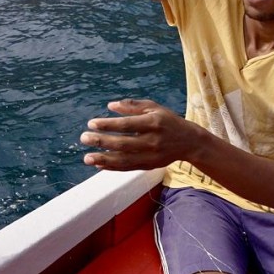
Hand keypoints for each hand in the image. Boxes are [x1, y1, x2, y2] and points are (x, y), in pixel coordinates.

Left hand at [80, 99, 201, 170]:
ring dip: (104, 159)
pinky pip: (128, 168)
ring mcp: (151, 155)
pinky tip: (99, 165)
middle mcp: (152, 140)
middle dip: (102, 142)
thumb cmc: (167, 121)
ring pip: (124, 160)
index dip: (109, 124)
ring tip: (87, 157)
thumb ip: (132, 106)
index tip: (92, 123)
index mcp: (153, 123)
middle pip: (123, 143)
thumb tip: (110, 106)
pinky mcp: (149, 165)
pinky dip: (113, 167)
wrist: (189, 142)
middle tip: (83, 138)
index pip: (127, 125)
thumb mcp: (154, 107)